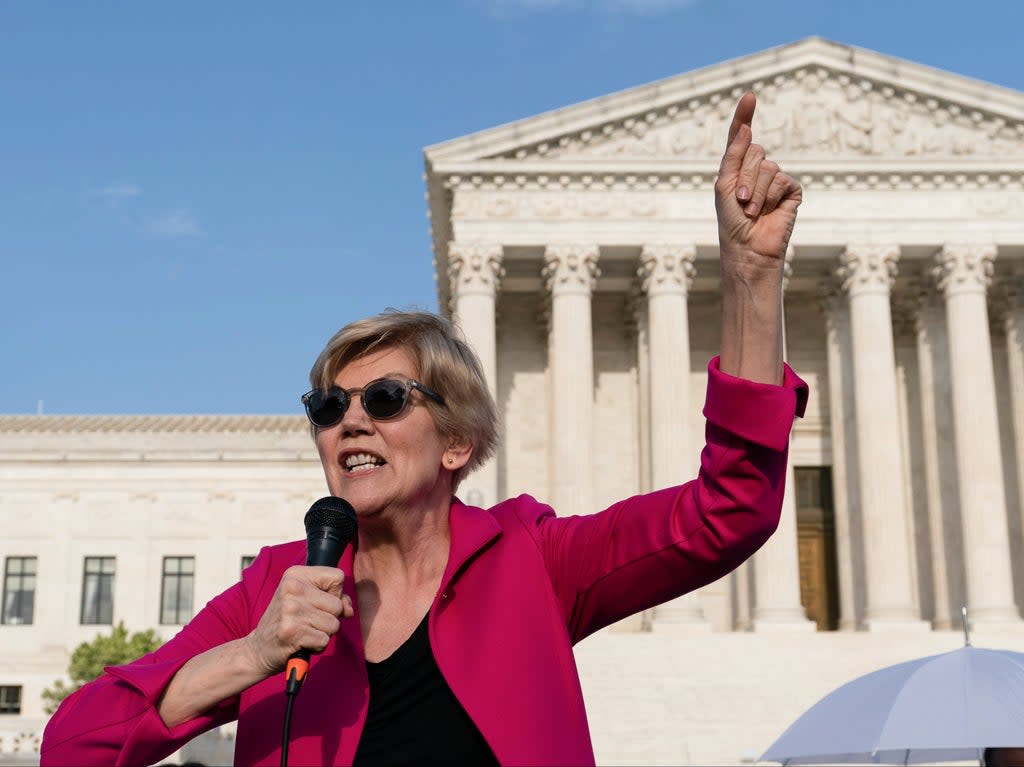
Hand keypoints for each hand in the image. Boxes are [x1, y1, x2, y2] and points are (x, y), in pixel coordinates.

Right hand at [244, 565, 353, 675]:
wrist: (258, 649)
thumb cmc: (289, 622)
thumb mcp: (308, 600)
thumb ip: (335, 599)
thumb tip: (349, 610)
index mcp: (295, 574)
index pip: (338, 577)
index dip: (335, 594)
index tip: (317, 602)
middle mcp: (292, 588)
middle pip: (337, 605)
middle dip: (329, 618)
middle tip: (308, 621)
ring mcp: (290, 609)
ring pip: (333, 624)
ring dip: (323, 633)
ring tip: (304, 632)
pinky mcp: (291, 631)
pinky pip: (324, 640)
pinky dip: (317, 646)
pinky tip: (301, 643)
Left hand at [715, 92, 801, 268]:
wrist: (747, 248)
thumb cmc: (731, 222)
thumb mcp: (724, 185)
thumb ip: (733, 156)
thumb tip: (748, 130)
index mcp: (737, 167)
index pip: (742, 136)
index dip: (744, 116)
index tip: (749, 96)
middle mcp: (757, 170)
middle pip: (755, 151)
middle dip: (744, 177)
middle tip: (739, 201)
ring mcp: (775, 180)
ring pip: (768, 167)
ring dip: (755, 191)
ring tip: (751, 211)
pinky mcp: (791, 191)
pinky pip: (782, 180)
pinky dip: (770, 196)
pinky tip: (768, 211)